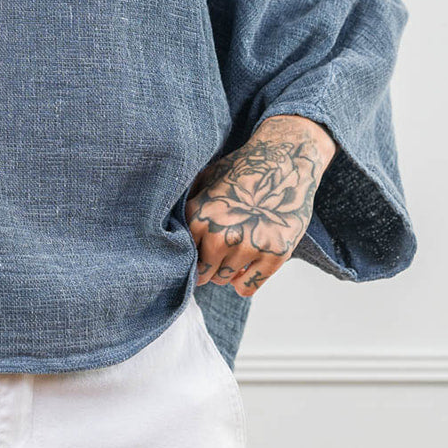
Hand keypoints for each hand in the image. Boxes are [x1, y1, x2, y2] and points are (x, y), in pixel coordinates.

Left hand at [185, 114, 335, 296]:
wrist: (285, 160)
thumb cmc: (242, 169)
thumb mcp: (206, 179)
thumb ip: (187, 205)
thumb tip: (162, 229)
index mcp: (199, 218)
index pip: (184, 258)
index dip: (192, 256)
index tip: (199, 251)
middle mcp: (220, 235)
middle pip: (203, 274)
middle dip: (209, 267)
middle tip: (218, 252)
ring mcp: (248, 246)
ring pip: (225, 280)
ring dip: (227, 271)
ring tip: (235, 251)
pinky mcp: (275, 254)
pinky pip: (247, 288)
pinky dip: (245, 282)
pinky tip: (247, 267)